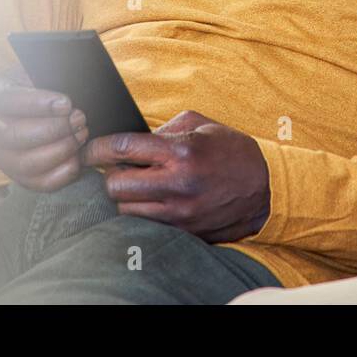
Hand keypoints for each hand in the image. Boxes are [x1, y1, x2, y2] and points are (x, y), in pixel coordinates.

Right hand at [0, 66, 88, 191]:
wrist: (41, 101)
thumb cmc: (43, 82)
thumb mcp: (41, 69)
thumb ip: (48, 75)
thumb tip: (67, 93)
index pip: (7, 100)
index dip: (38, 104)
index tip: (67, 104)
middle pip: (14, 135)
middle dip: (53, 129)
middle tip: (79, 119)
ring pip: (24, 163)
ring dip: (59, 150)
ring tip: (81, 135)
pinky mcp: (15, 174)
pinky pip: (36, 182)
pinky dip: (60, 174)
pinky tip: (77, 158)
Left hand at [83, 110, 269, 242]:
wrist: (267, 188)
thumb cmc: (233, 151)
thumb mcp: (202, 125)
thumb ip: (165, 128)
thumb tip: (135, 138)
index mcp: (181, 152)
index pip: (123, 149)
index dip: (98, 149)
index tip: (90, 150)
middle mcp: (177, 184)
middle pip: (115, 185)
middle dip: (109, 174)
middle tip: (116, 168)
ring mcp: (179, 212)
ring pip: (126, 209)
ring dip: (124, 196)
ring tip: (136, 185)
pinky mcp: (184, 231)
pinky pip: (146, 224)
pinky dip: (143, 212)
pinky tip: (152, 200)